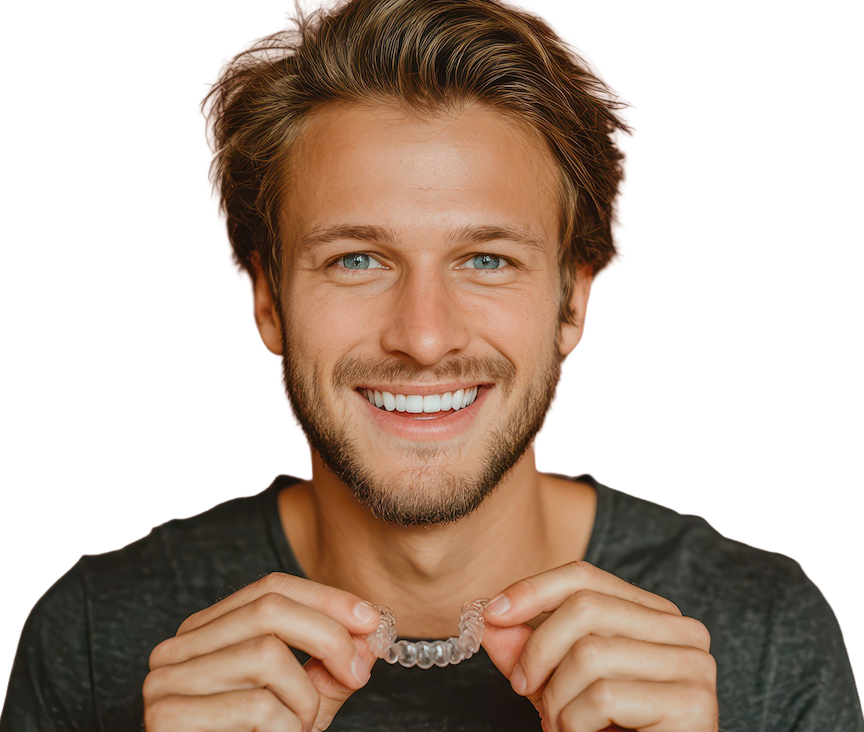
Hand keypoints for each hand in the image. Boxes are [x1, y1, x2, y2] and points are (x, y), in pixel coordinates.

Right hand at [143, 572, 381, 731]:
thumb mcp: (301, 702)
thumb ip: (331, 666)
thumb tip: (372, 629)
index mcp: (207, 632)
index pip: (271, 588)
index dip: (326, 598)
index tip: (371, 620)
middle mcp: (179, 647)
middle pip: (270, 608)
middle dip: (329, 636)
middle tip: (358, 673)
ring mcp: (166, 680)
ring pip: (266, 654)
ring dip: (305, 698)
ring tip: (301, 727)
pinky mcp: (168, 716)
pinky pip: (256, 706)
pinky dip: (287, 727)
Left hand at [480, 561, 717, 731]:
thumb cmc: (609, 731)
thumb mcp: (557, 682)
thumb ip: (526, 649)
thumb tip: (487, 618)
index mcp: (652, 613)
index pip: (585, 577)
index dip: (533, 589)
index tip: (491, 613)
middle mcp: (681, 629)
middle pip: (585, 609)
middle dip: (539, 651)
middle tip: (525, 688)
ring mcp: (692, 664)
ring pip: (591, 654)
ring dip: (558, 698)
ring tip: (562, 724)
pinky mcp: (692, 703)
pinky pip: (605, 697)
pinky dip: (576, 722)